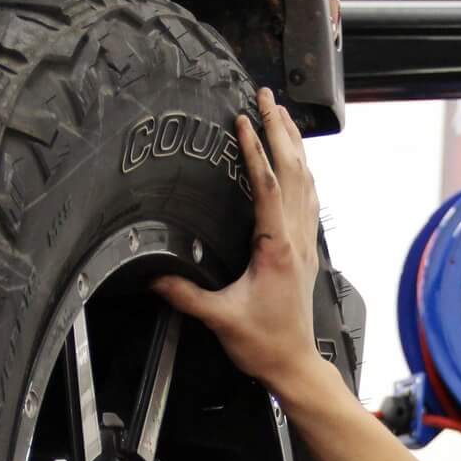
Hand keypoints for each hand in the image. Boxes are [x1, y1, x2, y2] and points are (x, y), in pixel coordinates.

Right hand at [151, 87, 322, 396]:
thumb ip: (184, 295)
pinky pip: (308, 199)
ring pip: (306, 181)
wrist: (294, 364)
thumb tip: (152, 276)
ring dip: (294, 144)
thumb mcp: (219, 318)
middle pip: (293, 171)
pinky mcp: (306, 250)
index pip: (267, 186)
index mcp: (277, 249)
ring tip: (282, 113)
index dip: (254, 150)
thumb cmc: (263, 343)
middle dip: (280, 129)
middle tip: (267, 96)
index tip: (242, 120)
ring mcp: (305, 243)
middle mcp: (296, 239)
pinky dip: (303, 171)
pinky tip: (298, 160)